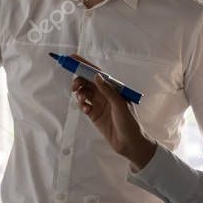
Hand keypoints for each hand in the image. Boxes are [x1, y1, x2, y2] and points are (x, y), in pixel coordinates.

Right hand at [69, 53, 156, 168]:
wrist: (130, 144)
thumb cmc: (130, 123)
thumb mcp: (120, 105)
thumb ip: (108, 91)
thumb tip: (97, 76)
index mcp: (113, 88)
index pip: (97, 73)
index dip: (84, 65)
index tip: (72, 58)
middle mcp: (105, 94)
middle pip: (87, 81)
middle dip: (79, 80)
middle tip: (75, 86)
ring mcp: (99, 104)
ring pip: (84, 92)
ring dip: (79, 93)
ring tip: (82, 99)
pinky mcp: (94, 115)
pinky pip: (83, 105)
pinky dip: (81, 105)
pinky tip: (86, 109)